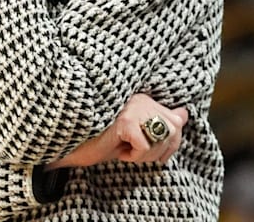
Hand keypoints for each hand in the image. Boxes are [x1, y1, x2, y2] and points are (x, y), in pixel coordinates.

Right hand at [46, 93, 188, 168]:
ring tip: (124, 148)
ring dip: (145, 154)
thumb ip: (158, 123)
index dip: (168, 143)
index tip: (145, 149)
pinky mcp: (125, 120)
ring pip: (162, 137)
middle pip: (174, 130)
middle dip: (158, 150)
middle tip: (132, 151)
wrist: (68, 144)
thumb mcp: (133, 133)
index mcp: (142, 99)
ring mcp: (133, 107)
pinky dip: (133, 156)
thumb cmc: (97, 139)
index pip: (177, 121)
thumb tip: (184, 114)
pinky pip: (145, 146)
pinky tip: (117, 149)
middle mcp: (140, 98)